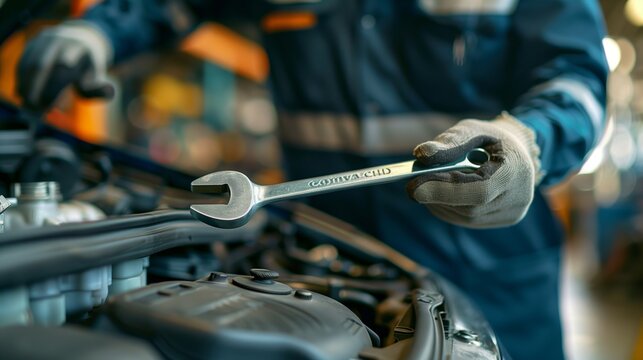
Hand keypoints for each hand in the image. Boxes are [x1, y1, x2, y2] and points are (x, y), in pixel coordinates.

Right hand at [17, 21, 113, 110]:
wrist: (81, 39)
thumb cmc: (88, 67)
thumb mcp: (98, 77)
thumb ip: (100, 89)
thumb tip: (108, 92)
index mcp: (78, 49)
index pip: (63, 68)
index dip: (53, 88)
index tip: (48, 107)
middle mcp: (59, 41)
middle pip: (42, 65)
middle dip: (36, 88)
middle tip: (33, 109)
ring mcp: (44, 41)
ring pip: (29, 63)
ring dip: (26, 85)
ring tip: (27, 104)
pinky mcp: (33, 43)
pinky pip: (23, 61)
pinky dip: (21, 78)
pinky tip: (22, 94)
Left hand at [406, 113, 541, 227]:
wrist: (519, 152)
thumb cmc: (491, 138)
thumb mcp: (473, 130)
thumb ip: (450, 142)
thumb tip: (422, 155)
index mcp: (516, 170)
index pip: (479, 190)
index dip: (444, 191)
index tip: (413, 187)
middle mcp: (519, 198)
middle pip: (469, 207)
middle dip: (436, 195)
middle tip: (412, 184)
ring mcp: (512, 213)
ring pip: (465, 217)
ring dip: (439, 202)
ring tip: (427, 185)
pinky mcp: (503, 220)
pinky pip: (467, 220)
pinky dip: (448, 208)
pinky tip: (440, 194)